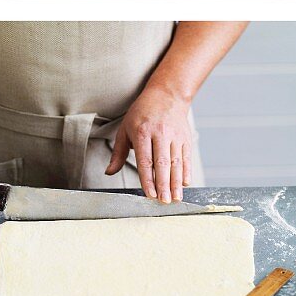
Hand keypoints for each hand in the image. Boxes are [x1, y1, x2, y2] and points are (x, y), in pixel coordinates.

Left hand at [106, 86, 192, 203]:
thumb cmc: (143, 112)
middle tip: (163, 201)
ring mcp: (175, 136)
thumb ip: (118, 153)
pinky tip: (185, 184)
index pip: (146, 160)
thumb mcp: (125, 129)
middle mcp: (161, 134)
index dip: (148, 179)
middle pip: (162, 164)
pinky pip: (186, 157)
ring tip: (175, 198)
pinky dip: (186, 171)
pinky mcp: (186, 138)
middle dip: (163, 185)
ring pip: (176, 163)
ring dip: (176, 183)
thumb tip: (109, 172)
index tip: (149, 194)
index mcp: (143, 132)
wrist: (167, 94)